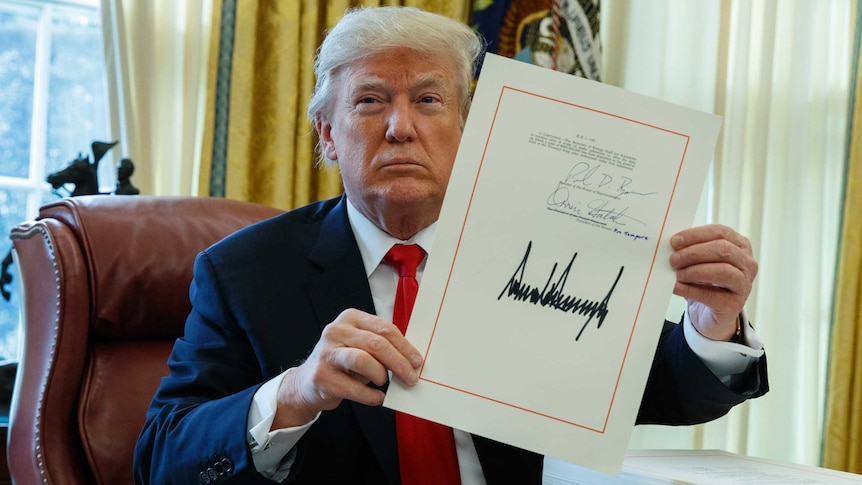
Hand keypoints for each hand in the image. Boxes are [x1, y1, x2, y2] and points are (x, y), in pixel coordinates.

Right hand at [272, 309, 422, 428]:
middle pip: (376, 344)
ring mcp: (327, 353)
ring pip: (363, 360)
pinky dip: (371, 396)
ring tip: (385, 383)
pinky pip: (354, 388)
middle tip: (411, 377)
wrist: (308, 382)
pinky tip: (377, 397)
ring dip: (381, 375)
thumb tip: (411, 360)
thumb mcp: (360, 345)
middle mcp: (336, 331)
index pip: (384, 328)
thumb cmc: (342, 362)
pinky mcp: (322, 376)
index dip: (404, 346)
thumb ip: (381, 346)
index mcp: (350, 318)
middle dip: (398, 362)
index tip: (417, 361)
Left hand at [669, 224, 757, 340]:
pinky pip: (711, 295)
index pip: (720, 232)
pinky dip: (690, 290)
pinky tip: (676, 288)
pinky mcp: (734, 305)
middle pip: (723, 249)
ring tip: (677, 274)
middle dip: (694, 253)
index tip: (675, 241)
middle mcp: (747, 263)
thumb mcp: (701, 261)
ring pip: (723, 271)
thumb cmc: (705, 280)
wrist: (709, 312)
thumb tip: (671, 245)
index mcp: (740, 245)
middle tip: (673, 259)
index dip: (696, 235)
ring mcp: (744, 284)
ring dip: (695, 271)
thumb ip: (691, 250)